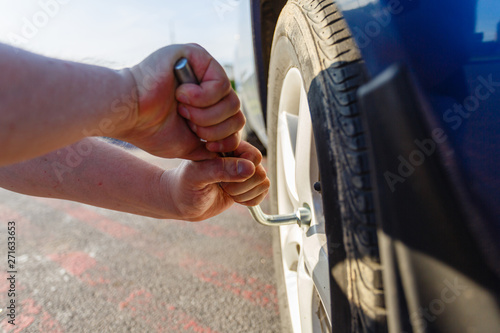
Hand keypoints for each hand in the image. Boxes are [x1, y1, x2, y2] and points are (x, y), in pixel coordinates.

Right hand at [122, 43, 244, 159]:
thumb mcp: (190, 145)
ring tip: (183, 110)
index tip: (206, 144)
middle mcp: (207, 83)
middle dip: (214, 128)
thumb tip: (237, 151)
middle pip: (236, 112)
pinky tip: (181, 96)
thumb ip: (212, 147)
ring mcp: (203, 68)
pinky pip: (221, 84)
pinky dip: (203, 98)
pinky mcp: (198, 55)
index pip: (235, 121)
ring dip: (206, 115)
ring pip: (232, 100)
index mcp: (207, 103)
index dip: (226, 138)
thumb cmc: (151, 130)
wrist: (128, 114)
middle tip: (189, 124)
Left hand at [162, 141, 269, 220]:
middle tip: (221, 185)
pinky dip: (249, 200)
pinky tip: (233, 197)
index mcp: (227, 145)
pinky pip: (263, 192)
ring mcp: (245, 170)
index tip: (218, 176)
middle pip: (260, 171)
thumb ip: (220, 169)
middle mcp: (239, 156)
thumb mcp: (197, 176)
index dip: (240, 171)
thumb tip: (249, 168)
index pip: (253, 155)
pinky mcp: (249, 185)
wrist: (182, 202)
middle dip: (240, 185)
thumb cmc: (184, 185)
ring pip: (263, 182)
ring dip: (244, 193)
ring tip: (225, 191)